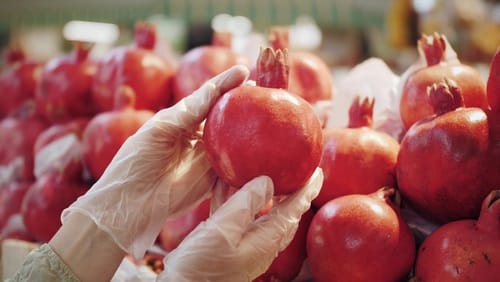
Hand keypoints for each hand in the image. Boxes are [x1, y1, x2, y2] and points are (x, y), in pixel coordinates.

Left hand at [61, 65, 248, 258]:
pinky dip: (248, 157)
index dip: (225, 83)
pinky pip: (236, 165)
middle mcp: (198, 135)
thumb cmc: (137, 161)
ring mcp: (208, 156)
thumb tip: (214, 90)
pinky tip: (263, 146)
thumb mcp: (160, 129)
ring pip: (234, 139)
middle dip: (242, 103)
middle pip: (225, 116)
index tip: (242, 71)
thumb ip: (188, 111)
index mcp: (182, 119)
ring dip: (249, 128)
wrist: (133, 202)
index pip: (208, 97)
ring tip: (266, 112)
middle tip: (261, 91)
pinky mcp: (215, 178)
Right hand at [158, 168, 322, 281]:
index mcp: (265, 240)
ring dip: (262, 193)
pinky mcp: (225, 246)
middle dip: (291, 191)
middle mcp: (259, 244)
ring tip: (261, 171)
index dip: (307, 189)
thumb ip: (245, 204)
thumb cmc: (200, 269)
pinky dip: (235, 200)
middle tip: (295, 170)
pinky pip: (237, 218)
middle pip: (283, 212)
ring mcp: (243, 246)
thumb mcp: (222, 231)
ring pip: (259, 214)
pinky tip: (224, 186)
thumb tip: (267, 181)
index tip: (318, 171)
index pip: (295, 209)